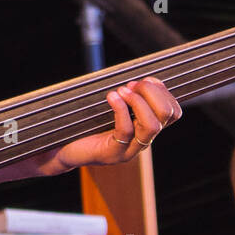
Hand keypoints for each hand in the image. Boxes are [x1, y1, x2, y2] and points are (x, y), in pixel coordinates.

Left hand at [44, 77, 180, 173]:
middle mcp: (142, 141)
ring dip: (138, 101)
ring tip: (121, 90)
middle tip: (131, 84)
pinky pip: (126, 131)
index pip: (173, 112)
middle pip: (167, 115)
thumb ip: (127, 96)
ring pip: (151, 126)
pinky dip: (120, 109)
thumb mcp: (111, 108)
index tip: (144, 80)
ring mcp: (129, 150)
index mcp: (145, 129)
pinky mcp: (112, 154)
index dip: (163, 91)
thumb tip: (143, 81)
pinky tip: (111, 97)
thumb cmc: (85, 124)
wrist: (61, 148)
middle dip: (152, 93)